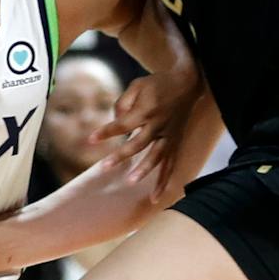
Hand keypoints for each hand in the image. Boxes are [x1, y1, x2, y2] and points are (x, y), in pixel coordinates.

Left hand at [90, 67, 200, 199]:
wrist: (188, 82)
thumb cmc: (157, 83)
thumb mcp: (137, 85)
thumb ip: (122, 103)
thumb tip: (115, 121)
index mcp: (147, 109)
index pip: (123, 124)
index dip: (106, 132)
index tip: (90, 139)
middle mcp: (159, 124)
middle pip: (139, 143)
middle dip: (121, 156)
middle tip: (104, 167)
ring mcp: (169, 135)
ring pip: (157, 156)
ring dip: (144, 170)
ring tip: (130, 182)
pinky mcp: (176, 143)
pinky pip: (171, 165)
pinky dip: (164, 181)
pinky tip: (155, 197)